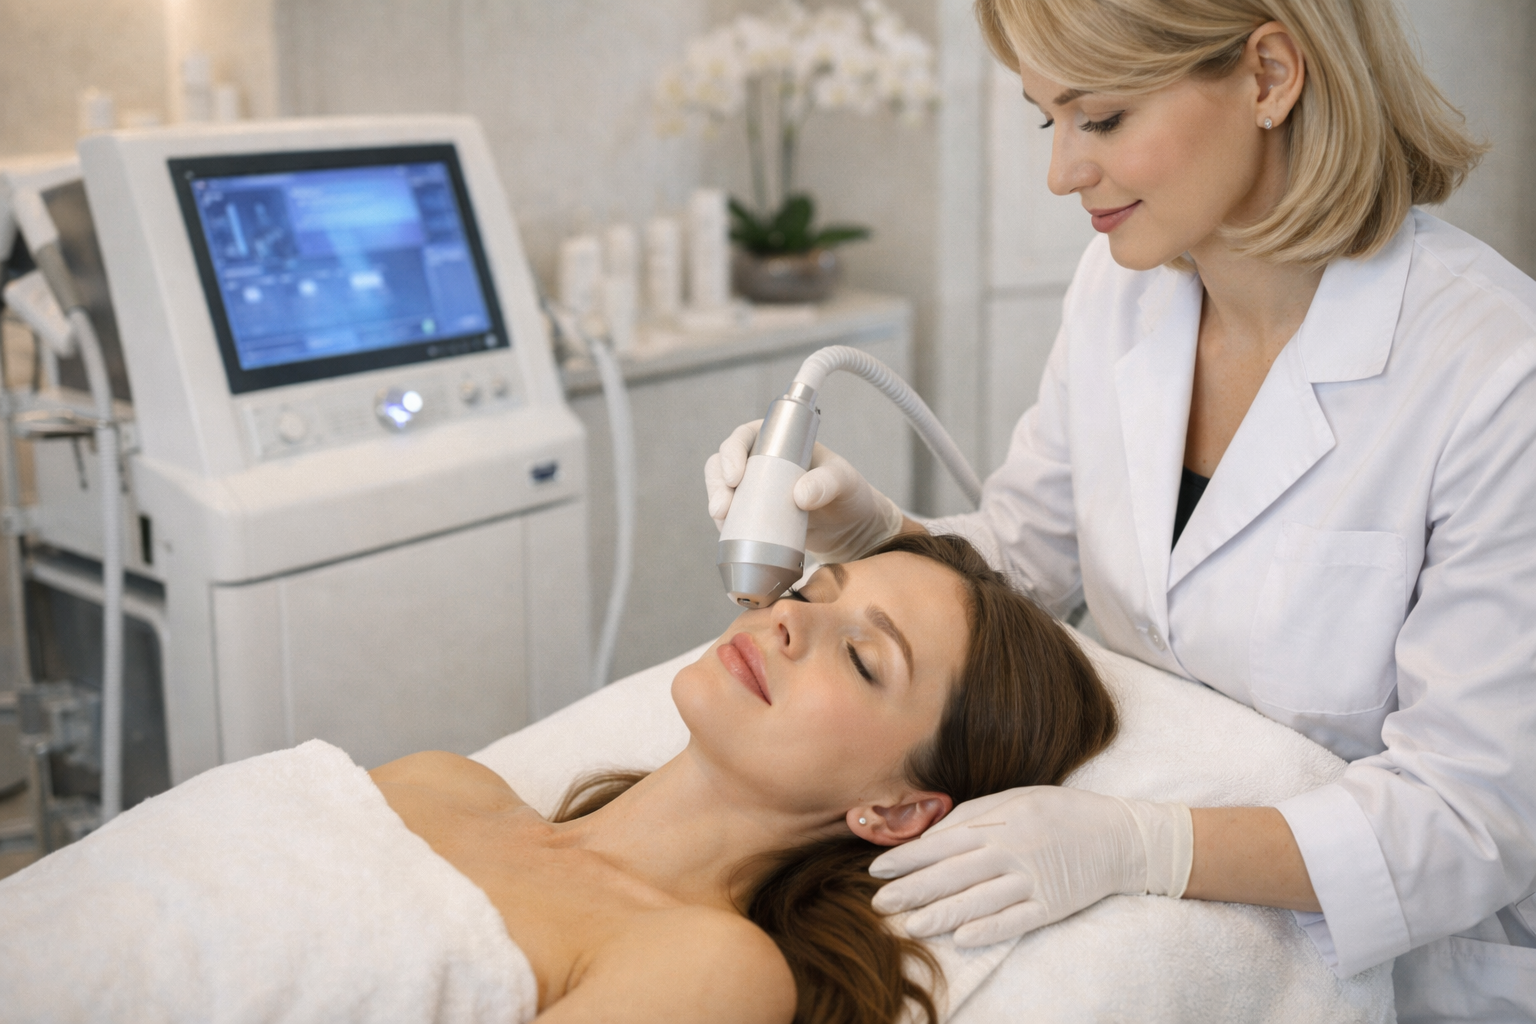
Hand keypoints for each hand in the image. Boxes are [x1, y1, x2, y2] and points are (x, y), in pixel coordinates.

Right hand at [704, 420, 905, 562]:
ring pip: (722, 490)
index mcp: (778, 440)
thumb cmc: (848, 494)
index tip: (735, 476)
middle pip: (723, 463)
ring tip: (722, 523)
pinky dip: (724, 524)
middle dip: (717, 484)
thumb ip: (826, 483)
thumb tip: (800, 495)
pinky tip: (727, 535)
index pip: (744, 437)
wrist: (851, 528)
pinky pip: (731, 516)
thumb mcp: (843, 482)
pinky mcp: (753, 514)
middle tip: (722, 508)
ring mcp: (754, 488)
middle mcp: (760, 461)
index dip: (732, 452)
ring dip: (716, 504)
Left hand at [868, 787, 1192, 947]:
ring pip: (978, 901)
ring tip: (909, 926)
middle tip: (878, 905)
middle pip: (952, 875)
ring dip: (940, 914)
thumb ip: (972, 815)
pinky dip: (988, 929)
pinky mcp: (1051, 905)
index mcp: (998, 823)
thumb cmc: (1060, 813)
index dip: (906, 858)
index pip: (941, 843)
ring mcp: (1031, 880)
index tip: (876, 871)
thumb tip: (930, 834)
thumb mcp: (1015, 798)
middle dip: (911, 890)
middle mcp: (1011, 851)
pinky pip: (1015, 921)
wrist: (1118, 836)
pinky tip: (961, 938)